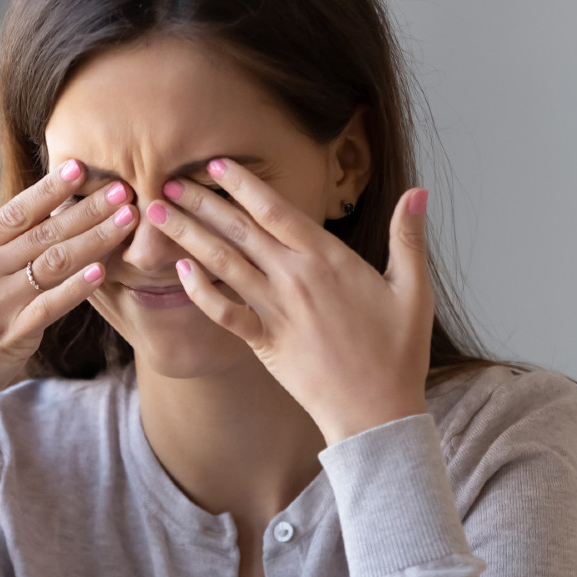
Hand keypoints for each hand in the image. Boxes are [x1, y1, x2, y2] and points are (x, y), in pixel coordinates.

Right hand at [0, 159, 139, 447]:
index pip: (13, 213)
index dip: (49, 189)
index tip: (79, 168)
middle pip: (43, 232)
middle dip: (87, 209)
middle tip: (123, 188)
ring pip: (54, 263)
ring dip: (95, 239)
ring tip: (127, 221)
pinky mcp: (10, 338)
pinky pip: (50, 307)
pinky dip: (77, 288)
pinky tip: (103, 271)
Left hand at [145, 158, 434, 445]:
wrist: (378, 412)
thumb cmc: (398, 353)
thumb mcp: (414, 289)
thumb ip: (409, 237)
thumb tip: (419, 192)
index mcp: (328, 259)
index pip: (277, 210)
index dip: (243, 184)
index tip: (215, 163)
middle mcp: (295, 279)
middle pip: (239, 230)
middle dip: (201, 200)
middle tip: (168, 177)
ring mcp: (275, 311)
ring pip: (222, 263)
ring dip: (187, 235)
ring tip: (157, 212)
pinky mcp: (264, 342)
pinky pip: (224, 312)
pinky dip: (200, 290)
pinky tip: (179, 270)